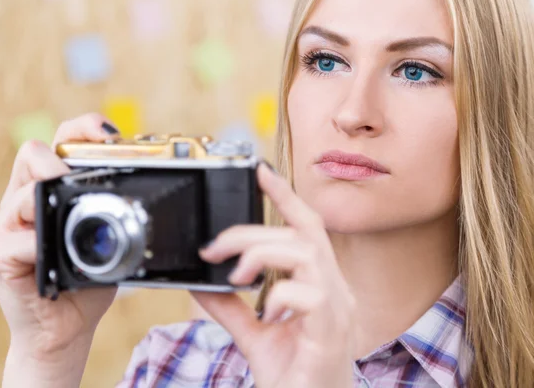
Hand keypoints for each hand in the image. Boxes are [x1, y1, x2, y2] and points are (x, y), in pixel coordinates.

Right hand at [0, 114, 119, 385]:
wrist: (64, 330)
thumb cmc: (84, 283)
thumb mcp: (106, 242)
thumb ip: (110, 216)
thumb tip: (138, 198)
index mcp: (49, 192)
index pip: (59, 140)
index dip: (82, 129)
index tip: (108, 133)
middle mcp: (22, 202)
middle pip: (33, 154)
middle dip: (61, 159)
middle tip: (82, 177)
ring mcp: (6, 226)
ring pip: (25, 193)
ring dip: (52, 202)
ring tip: (75, 226)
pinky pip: (19, 238)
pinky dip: (42, 245)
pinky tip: (59, 259)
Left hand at [194, 163, 356, 387]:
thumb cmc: (293, 377)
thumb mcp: (254, 335)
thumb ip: (231, 307)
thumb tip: (202, 282)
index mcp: (321, 286)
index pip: (307, 228)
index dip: (286, 196)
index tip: (260, 172)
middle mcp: (335, 292)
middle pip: (300, 235)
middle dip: (251, 232)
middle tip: (216, 249)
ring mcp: (337, 311)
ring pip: (307, 254)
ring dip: (263, 255)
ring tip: (238, 276)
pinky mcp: (330, 334)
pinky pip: (311, 295)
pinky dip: (281, 296)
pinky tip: (268, 315)